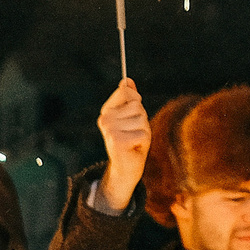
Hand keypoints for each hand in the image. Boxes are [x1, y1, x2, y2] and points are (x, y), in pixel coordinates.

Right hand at [95, 78, 148, 213]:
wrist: (125, 169)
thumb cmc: (131, 141)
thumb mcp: (132, 117)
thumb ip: (130, 99)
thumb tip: (127, 80)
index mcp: (106, 111)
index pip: (127, 92)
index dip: (136, 104)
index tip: (130, 119)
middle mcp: (105, 119)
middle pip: (137, 105)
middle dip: (142, 119)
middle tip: (134, 133)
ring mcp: (110, 130)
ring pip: (141, 119)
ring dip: (144, 130)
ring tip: (135, 140)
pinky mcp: (118, 141)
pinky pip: (143, 133)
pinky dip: (144, 141)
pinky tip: (134, 148)